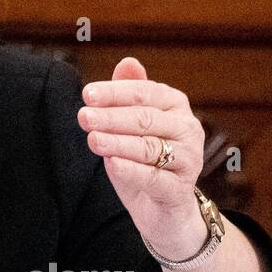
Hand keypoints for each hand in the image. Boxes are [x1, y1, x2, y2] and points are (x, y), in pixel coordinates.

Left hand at [78, 57, 207, 255]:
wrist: (164, 210)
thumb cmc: (145, 160)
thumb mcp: (133, 126)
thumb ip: (129, 95)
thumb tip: (128, 61)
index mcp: (175, 106)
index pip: (144, 93)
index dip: (115, 92)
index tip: (87, 94)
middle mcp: (188, 129)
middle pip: (145, 119)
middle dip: (111, 117)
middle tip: (83, 116)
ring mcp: (188, 160)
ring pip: (149, 148)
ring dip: (118, 142)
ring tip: (92, 139)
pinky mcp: (180, 190)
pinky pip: (153, 178)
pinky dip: (131, 170)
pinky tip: (111, 163)